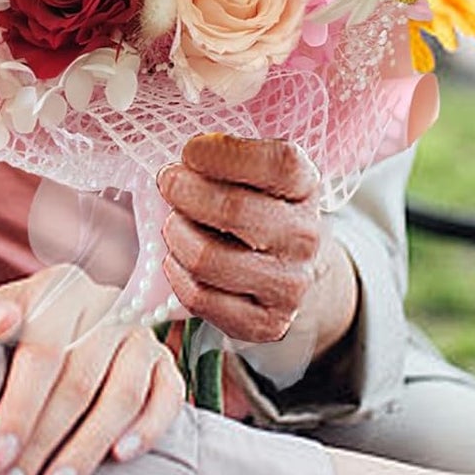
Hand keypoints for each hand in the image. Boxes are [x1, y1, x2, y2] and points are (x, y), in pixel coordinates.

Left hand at [0, 265, 183, 474]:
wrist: (46, 336)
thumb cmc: (4, 334)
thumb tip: (3, 321)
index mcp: (59, 288)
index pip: (43, 351)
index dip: (20, 407)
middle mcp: (105, 304)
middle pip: (79, 382)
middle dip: (43, 443)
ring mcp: (139, 333)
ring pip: (122, 396)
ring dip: (87, 448)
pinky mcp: (164, 363)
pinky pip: (167, 398)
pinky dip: (148, 429)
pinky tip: (120, 458)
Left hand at [158, 133, 354, 346]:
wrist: (289, 266)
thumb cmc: (258, 205)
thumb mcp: (255, 170)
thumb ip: (225, 157)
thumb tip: (180, 164)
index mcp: (305, 187)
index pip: (277, 164)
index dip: (225, 155)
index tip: (191, 151)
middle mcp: (304, 237)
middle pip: (234, 210)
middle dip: (185, 191)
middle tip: (168, 182)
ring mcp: (289, 285)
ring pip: (207, 258)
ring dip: (177, 234)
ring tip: (174, 223)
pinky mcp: (267, 324)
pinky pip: (201, 298)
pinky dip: (176, 274)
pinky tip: (177, 259)